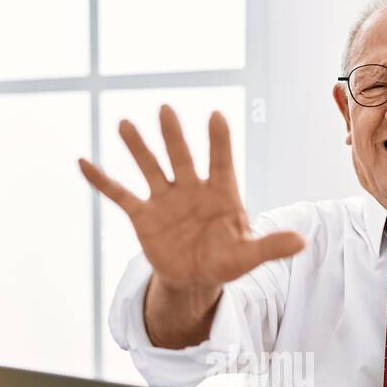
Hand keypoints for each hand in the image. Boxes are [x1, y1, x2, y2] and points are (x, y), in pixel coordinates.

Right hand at [78, 106, 304, 298]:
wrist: (196, 276)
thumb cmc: (226, 260)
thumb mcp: (249, 255)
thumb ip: (272, 245)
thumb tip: (303, 241)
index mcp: (221, 193)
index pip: (221, 162)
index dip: (218, 141)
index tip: (216, 116)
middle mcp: (191, 188)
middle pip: (181, 157)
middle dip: (174, 136)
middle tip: (165, 109)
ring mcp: (165, 199)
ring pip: (150, 168)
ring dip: (138, 148)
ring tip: (124, 123)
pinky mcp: (143, 215)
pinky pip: (119, 195)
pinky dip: (102, 180)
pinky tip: (83, 162)